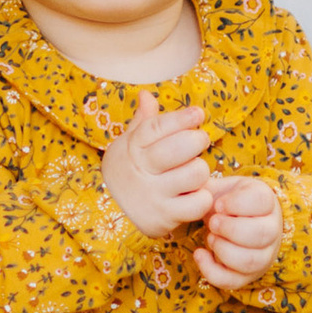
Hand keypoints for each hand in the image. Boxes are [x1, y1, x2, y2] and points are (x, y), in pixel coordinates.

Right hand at [102, 94, 214, 235]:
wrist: (109, 215)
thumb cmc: (128, 172)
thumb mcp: (128, 145)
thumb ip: (143, 121)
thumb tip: (146, 94)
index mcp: (133, 148)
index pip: (157, 127)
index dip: (181, 118)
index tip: (198, 113)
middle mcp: (143, 170)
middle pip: (180, 147)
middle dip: (197, 140)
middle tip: (199, 141)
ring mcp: (155, 195)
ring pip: (195, 173)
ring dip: (200, 170)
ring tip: (192, 172)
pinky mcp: (167, 217)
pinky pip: (199, 202)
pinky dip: (202, 197)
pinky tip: (193, 194)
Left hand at [196, 171, 282, 291]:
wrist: (235, 221)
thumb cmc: (228, 202)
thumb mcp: (222, 188)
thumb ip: (208, 187)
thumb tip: (192, 190)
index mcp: (267, 202)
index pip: (262, 201)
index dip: (237, 203)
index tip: (218, 204)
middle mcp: (272, 230)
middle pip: (260, 234)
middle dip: (230, 229)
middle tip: (212, 222)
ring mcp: (262, 256)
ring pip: (250, 261)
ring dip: (223, 250)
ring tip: (210, 237)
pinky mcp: (247, 276)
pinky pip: (233, 281)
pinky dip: (211, 270)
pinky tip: (199, 254)